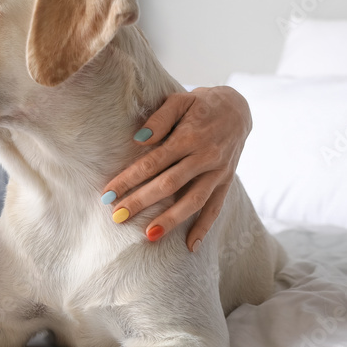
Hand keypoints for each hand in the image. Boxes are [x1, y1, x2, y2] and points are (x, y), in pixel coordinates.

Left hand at [101, 86, 251, 250]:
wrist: (238, 109)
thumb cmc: (200, 104)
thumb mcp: (180, 100)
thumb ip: (160, 118)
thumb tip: (139, 139)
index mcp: (189, 137)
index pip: (153, 162)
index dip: (129, 178)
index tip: (108, 192)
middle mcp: (205, 157)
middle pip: (169, 185)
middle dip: (141, 202)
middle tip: (117, 217)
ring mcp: (218, 172)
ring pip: (193, 201)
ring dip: (171, 220)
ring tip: (148, 236)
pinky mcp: (226, 181)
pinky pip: (216, 208)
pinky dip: (204, 228)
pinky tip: (190, 246)